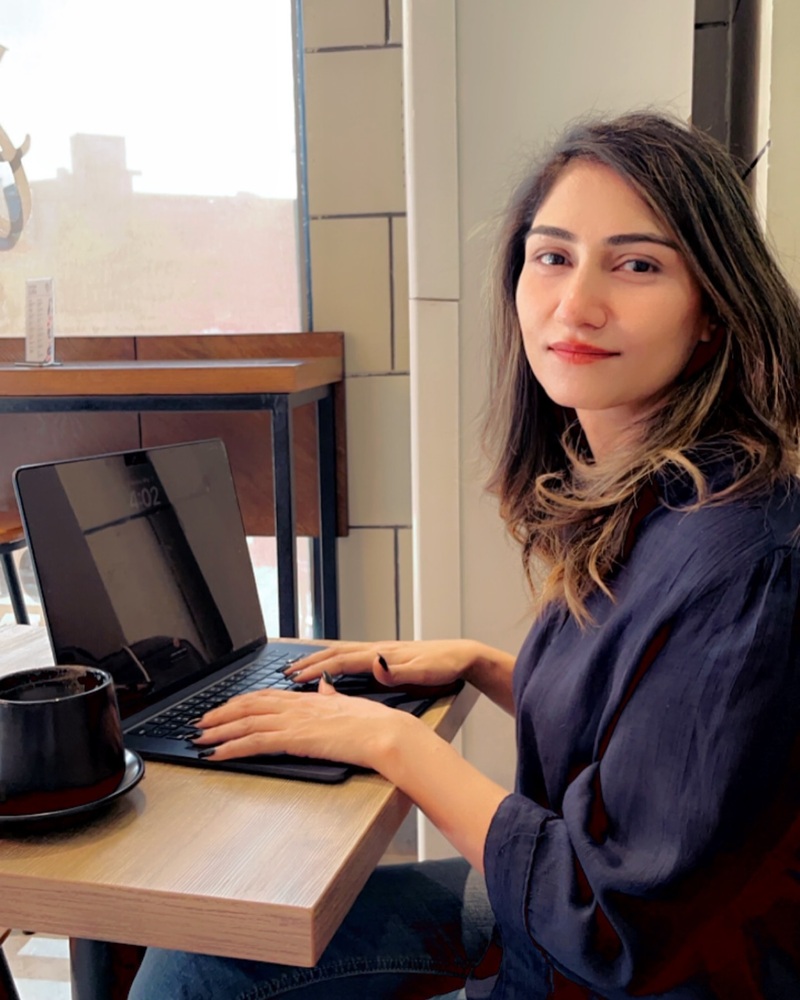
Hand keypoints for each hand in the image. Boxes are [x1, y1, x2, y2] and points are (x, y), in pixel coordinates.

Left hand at [191, 675, 413, 769]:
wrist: (385, 733)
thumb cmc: (373, 723)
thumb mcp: (346, 703)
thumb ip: (330, 696)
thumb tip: (323, 686)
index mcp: (307, 698)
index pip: (264, 696)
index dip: (239, 701)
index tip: (223, 708)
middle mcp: (295, 705)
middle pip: (247, 706)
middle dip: (220, 715)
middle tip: (199, 723)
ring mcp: (293, 721)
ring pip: (245, 723)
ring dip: (218, 732)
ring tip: (199, 739)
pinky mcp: (293, 739)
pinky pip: (254, 743)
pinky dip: (231, 748)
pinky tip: (216, 755)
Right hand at [285, 639, 481, 689]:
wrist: (462, 656)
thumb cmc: (444, 666)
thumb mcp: (424, 672)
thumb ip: (399, 671)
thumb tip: (376, 664)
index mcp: (382, 654)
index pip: (342, 661)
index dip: (318, 670)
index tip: (296, 678)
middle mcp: (377, 650)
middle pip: (335, 653)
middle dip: (309, 662)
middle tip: (286, 672)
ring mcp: (380, 652)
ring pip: (341, 653)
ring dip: (318, 660)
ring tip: (299, 667)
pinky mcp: (384, 657)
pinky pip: (351, 656)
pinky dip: (333, 660)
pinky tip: (329, 668)